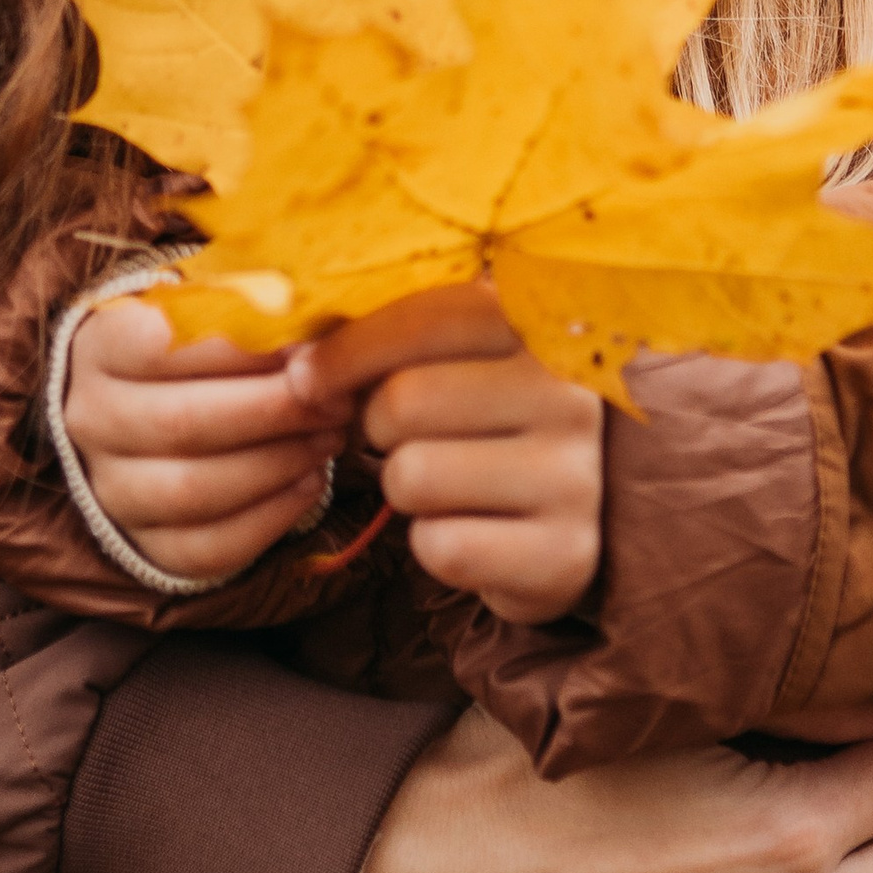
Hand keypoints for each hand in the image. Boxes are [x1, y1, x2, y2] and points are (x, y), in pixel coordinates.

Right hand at [59, 296, 340, 582]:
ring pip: (193, 490)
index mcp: (99, 348)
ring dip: (278, 463)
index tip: (306, 344)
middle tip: (335, 398)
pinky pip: (208, 546)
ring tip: (330, 436)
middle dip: (274, 411)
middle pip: (182, 422)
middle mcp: (92, 421)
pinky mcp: (145, 544)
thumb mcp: (203, 306)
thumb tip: (308, 321)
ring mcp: (111, 490)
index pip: (159, 346)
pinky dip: (269, 518)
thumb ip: (246, 306)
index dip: (241, 348)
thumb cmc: (190, 345)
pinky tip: (310, 481)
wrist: (141, 406)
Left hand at [288, 285, 601, 623]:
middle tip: (399, 436)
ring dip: (402, 486)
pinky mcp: (564, 555)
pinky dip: (433, 544)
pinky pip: (442, 547)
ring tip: (441, 480)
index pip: (429, 317)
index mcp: (542, 328)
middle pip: (405, 401)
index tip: (307, 377)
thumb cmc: (480, 421)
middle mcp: (571, 398)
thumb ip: (386, 340)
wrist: (557, 519)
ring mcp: (576, 478)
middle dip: (376, 426)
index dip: (350, 347)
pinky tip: (468, 528)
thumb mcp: (450, 360)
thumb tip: (296, 360)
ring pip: (413, 476)